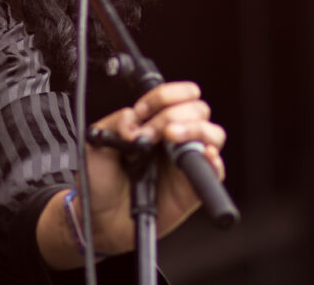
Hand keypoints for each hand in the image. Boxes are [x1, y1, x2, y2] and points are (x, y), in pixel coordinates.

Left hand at [84, 81, 226, 252]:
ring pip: (213, 134)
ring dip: (195, 129)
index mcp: (152, 123)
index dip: (164, 96)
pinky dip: (214, 160)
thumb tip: (135, 119)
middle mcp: (173, 139)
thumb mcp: (97, 142)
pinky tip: (202, 155)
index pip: (175, 96)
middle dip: (173, 114)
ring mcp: (185, 161)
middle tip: (151, 133)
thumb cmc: (99, 181)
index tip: (143, 110)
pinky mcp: (193, 187)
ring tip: (172, 137)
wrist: (99, 218)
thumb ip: (117, 122)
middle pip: (198, 109)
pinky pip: (216, 170)